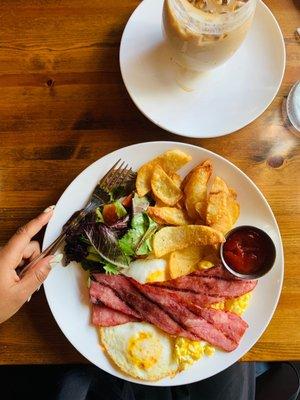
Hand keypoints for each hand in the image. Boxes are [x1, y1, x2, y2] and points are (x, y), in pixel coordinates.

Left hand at [0, 206, 57, 323]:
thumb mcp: (19, 294)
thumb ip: (37, 275)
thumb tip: (51, 260)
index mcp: (4, 259)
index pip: (24, 234)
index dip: (39, 221)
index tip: (50, 211)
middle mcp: (1, 254)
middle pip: (28, 246)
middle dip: (36, 259)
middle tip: (32, 280)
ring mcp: (1, 258)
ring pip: (24, 254)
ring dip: (29, 266)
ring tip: (21, 285)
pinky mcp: (1, 263)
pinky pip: (18, 259)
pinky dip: (23, 268)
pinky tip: (17, 282)